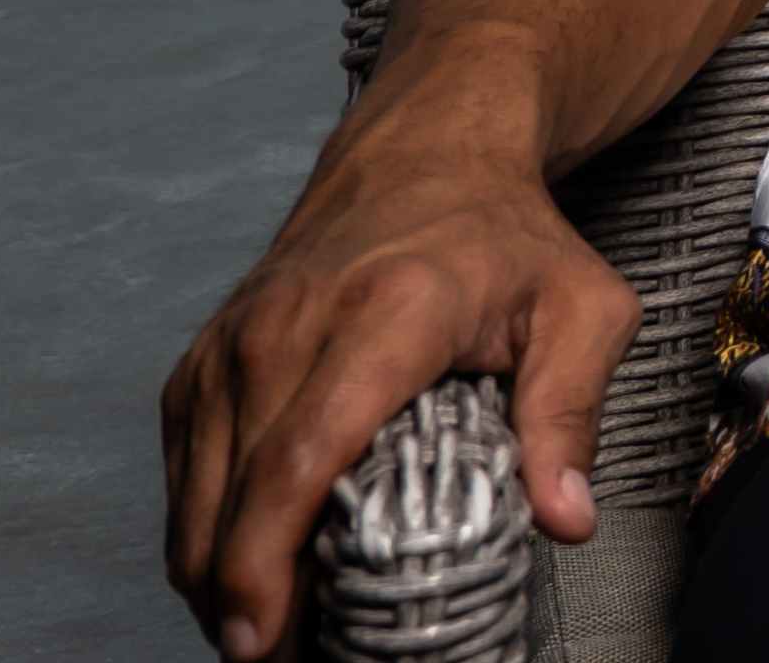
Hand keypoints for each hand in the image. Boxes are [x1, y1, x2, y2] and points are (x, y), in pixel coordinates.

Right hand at [163, 102, 631, 659]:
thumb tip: (566, 519)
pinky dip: (206, 530)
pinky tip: (249, 571)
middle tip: (285, 656)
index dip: (269, 557)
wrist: (428, 154)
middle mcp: (284, 328)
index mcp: (383, 316)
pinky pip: (184, 468)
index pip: (300, 455)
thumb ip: (571, 415)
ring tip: (274, 629)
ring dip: (218, 573)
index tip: (267, 636)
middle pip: (231, 492)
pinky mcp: (203, 360)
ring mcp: (230, 343)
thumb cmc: (509, 238)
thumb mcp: (584, 310)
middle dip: (241, 594)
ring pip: (193, 492)